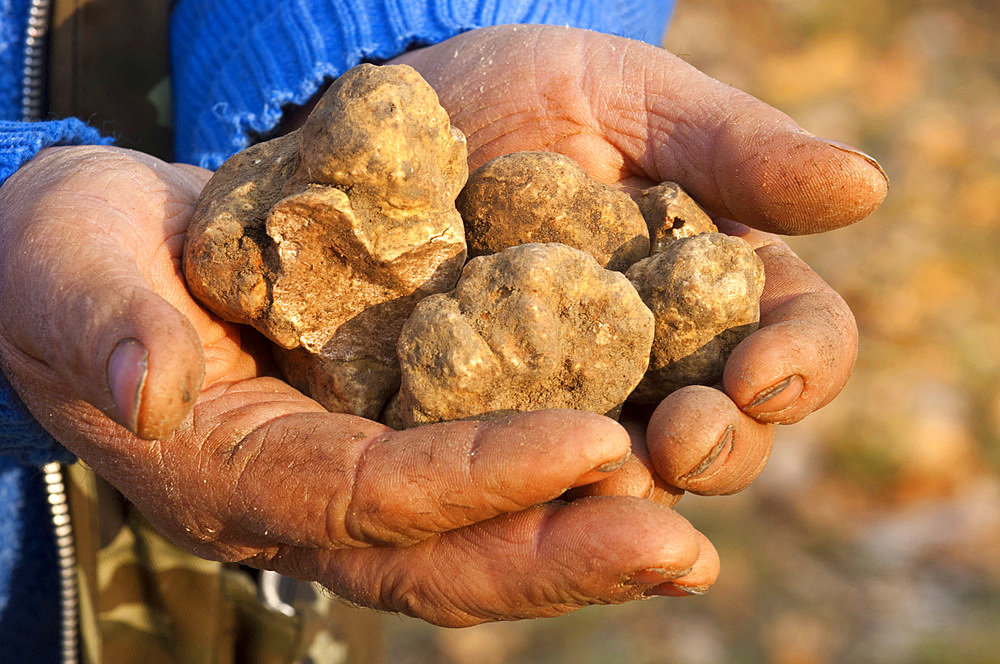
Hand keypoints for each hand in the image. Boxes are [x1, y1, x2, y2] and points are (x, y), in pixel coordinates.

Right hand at [0, 145, 717, 625]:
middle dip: (560, 555)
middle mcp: (302, 500)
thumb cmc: (74, 259)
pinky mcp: (381, 443)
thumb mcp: (72, 271)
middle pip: (441, 555)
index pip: (369, 496)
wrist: (102, 257)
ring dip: (581, 543)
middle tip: (680, 546)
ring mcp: (347, 480)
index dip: (477, 481)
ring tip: (687, 537)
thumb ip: (108, 325)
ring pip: (474, 539)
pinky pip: (477, 488)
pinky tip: (640, 476)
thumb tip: (152, 385)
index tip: (593, 447)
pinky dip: (558, 496)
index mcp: (233, 469)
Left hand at [391, 24, 879, 495]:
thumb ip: (736, 146)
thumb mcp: (632, 97)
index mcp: (719, 289)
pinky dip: (530, 493)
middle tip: (684, 441)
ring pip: (633, 477)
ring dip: (635, 493)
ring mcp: (575, 402)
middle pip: (728, 435)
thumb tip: (865, 187)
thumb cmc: (539, 92)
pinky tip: (520, 494)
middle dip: (721, 449)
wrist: (418, 109)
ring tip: (612, 482)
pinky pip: (520, 479)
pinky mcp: (487, 424)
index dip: (799, 366)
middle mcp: (660, 362)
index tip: (760, 371)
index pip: (797, 342)